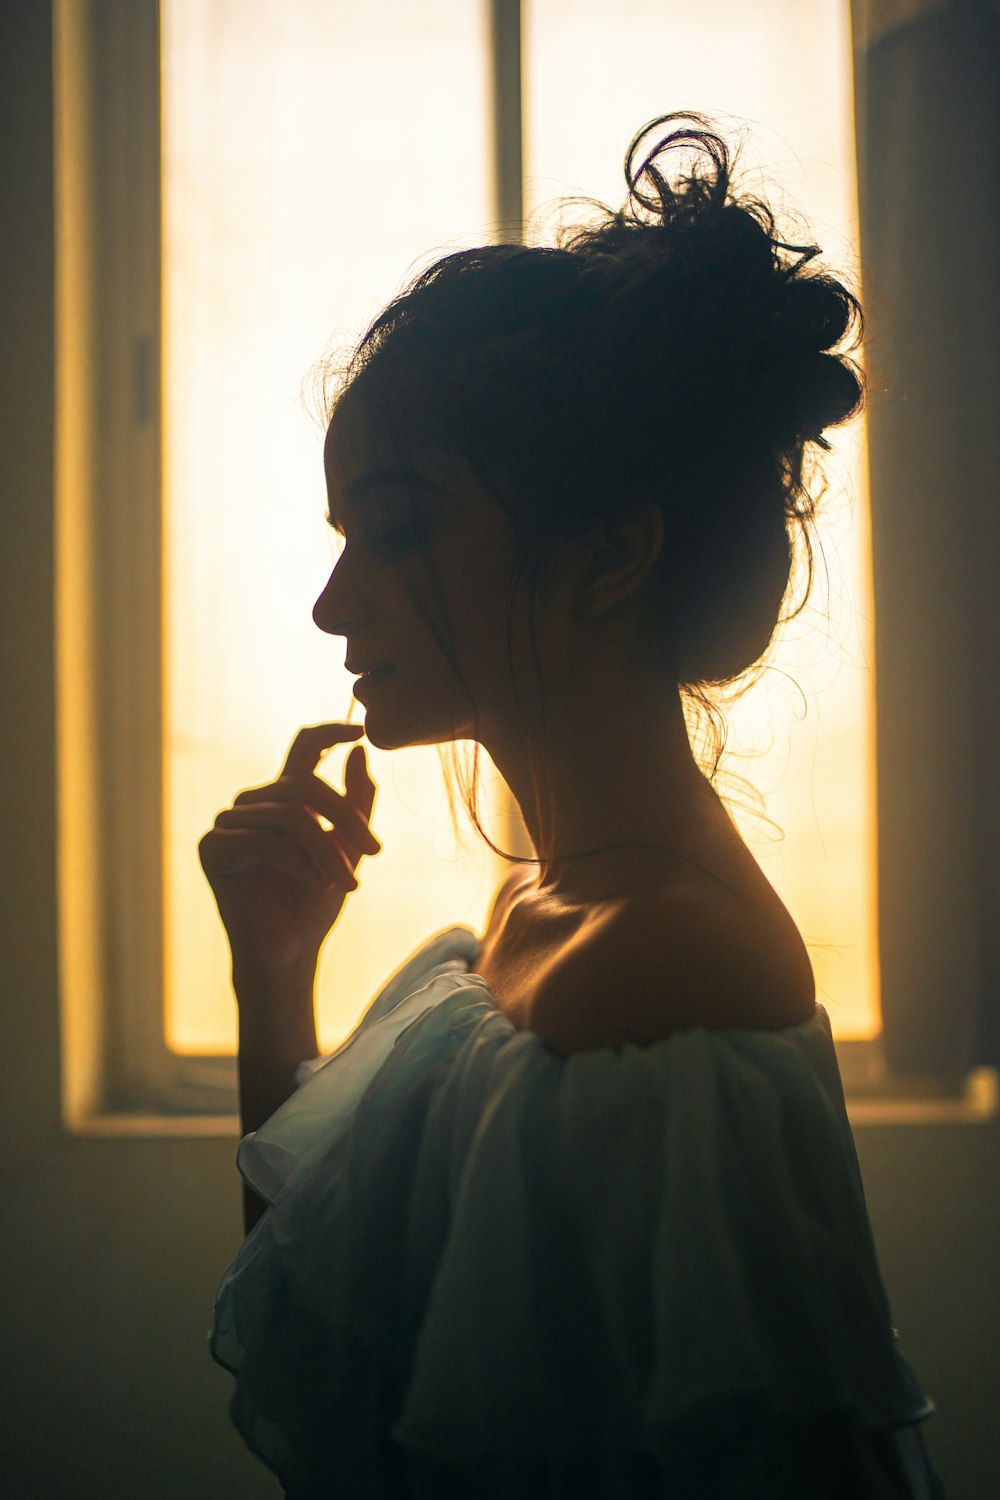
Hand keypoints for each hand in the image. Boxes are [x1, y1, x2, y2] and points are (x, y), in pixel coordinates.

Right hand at [198, 722, 379, 983]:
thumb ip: (355, 802)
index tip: (361, 733)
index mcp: (282, 799)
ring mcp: (227, 825)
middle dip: (346, 818)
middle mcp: (251, 805)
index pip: (302, 747)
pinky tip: (320, 885)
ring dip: (328, 850)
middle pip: (305, 785)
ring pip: (290, 816)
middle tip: (374, 852)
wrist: (290, 954)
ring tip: (350, 884)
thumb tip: (359, 752)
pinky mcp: (213, 850)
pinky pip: (266, 841)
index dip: (330, 731)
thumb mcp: (347, 849)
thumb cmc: (314, 905)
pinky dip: (301, 863)